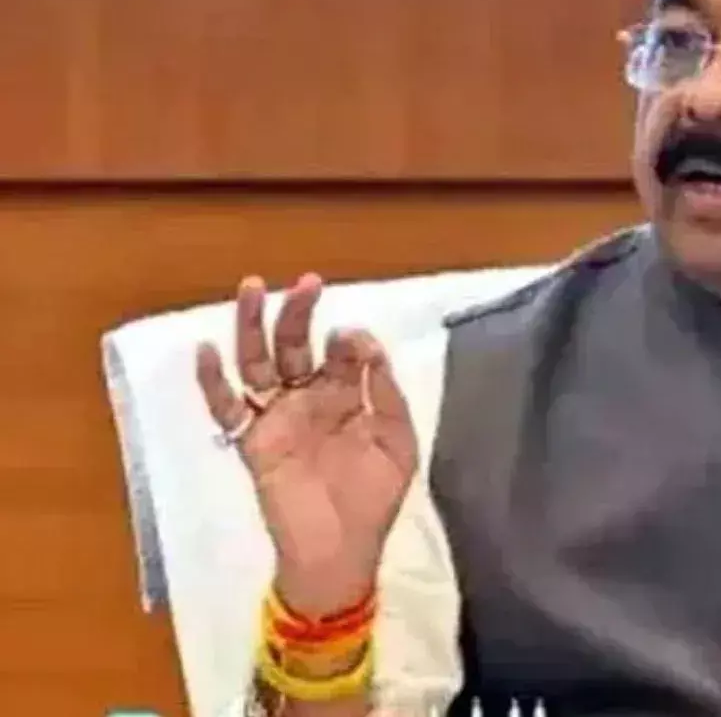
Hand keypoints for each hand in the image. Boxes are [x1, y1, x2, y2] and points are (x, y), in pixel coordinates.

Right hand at [195, 273, 417, 616]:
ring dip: (252, 327)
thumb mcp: (398, 444)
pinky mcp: (252, 443)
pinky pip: (227, 409)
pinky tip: (206, 351)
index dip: (349, 340)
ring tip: (251, 289)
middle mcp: (308, 399)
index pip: (342, 353)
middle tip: (307, 283)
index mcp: (347, 397)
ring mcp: (277, 418)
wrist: (342, 553)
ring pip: (258, 364)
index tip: (353, 336)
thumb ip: (387, 395)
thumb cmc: (374, 501)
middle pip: (296, 346)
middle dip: (299, 312)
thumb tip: (366, 345)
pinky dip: (212, 382)